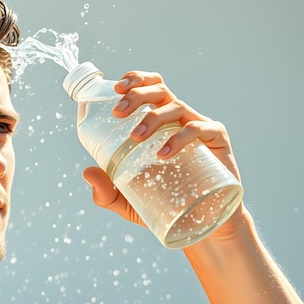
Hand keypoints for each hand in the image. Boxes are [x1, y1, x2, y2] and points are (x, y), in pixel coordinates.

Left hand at [82, 70, 244, 236]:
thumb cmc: (163, 204)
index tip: (117, 88)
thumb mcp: (127, 200)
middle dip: (137, 94)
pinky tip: (163, 154)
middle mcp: (178, 119)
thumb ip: (106, 191)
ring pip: (176, 106)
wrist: (200, 224)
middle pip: (160, 90)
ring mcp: (198, 127)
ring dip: (153, 118)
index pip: (149, 88)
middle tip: (118, 113)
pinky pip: (198, 129)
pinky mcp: (216, 142)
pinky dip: (179, 138)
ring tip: (136, 138)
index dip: (135, 80)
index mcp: (159, 122)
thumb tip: (87, 172)